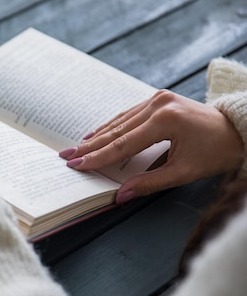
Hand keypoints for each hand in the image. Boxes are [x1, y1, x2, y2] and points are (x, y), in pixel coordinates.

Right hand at [60, 90, 243, 203]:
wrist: (240, 130)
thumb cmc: (217, 152)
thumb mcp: (183, 173)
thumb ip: (148, 184)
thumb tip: (120, 196)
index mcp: (165, 121)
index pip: (122, 144)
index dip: (97, 157)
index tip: (77, 165)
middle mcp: (158, 105)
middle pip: (116, 131)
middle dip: (89, 146)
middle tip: (66, 156)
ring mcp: (158, 99)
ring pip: (119, 121)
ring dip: (97, 136)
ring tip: (76, 148)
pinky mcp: (159, 99)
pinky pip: (128, 115)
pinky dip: (111, 127)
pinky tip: (97, 134)